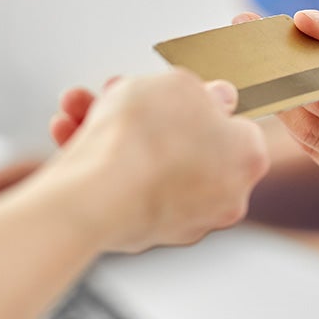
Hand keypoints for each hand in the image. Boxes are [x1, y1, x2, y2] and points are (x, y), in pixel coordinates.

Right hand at [43, 70, 269, 252]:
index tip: (176, 92)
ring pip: (148, 163)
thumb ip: (200, 90)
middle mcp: (224, 196)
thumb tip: (214, 98)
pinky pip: (124, 188)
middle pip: (185, 142)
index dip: (200, 101)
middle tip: (120, 92)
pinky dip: (100, 160)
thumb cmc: (147, 138)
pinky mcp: (143, 233)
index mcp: (248, 158)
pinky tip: (70, 131)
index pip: (235, 125)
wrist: (99, 194)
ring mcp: (184, 220)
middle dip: (147, 113)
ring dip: (113, 129)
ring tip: (80, 105)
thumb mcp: (179, 84)